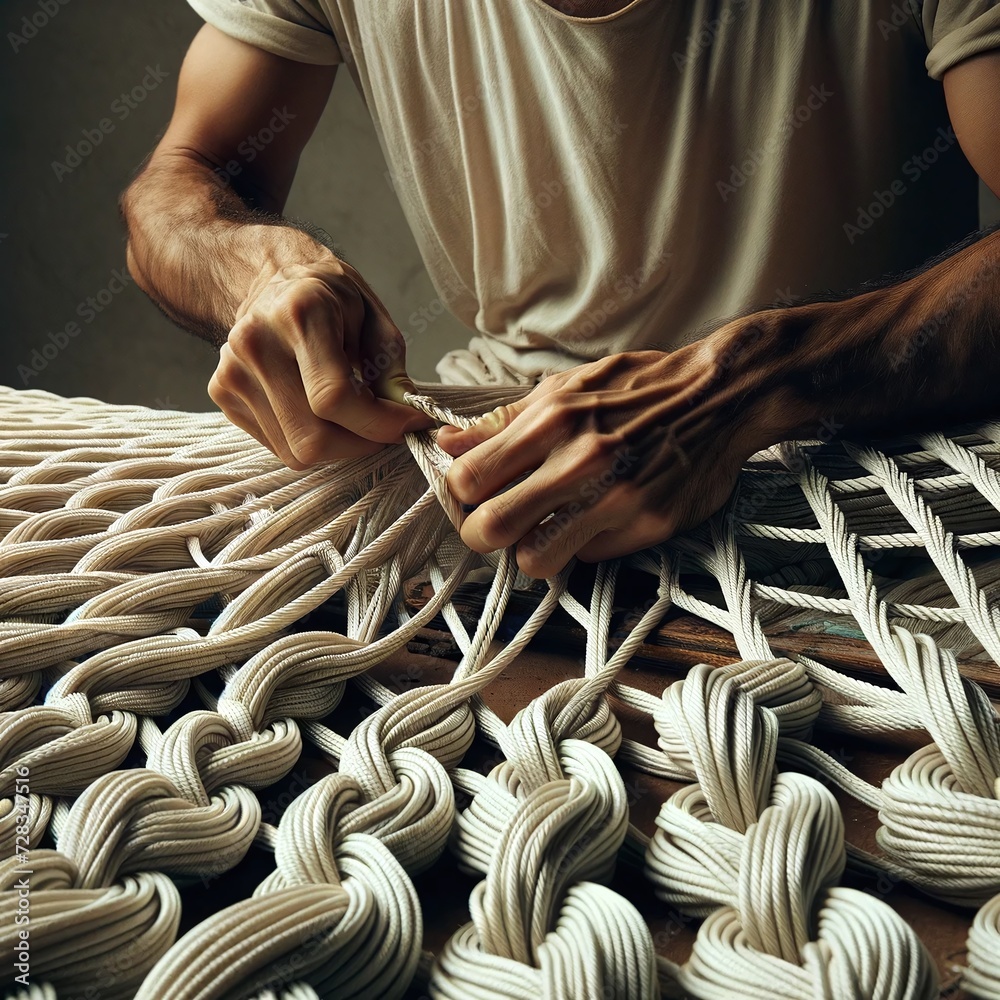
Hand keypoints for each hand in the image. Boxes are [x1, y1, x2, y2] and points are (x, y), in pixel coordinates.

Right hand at [208, 257, 431, 468]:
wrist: (271, 280)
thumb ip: (392, 371)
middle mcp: (256, 342)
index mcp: (299, 313)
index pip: (334, 397)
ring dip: (336, 445)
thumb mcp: (374, 317)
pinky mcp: (222, 393)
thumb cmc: (330, 298)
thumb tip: (406, 418)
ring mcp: (232, 371)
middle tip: (380, 428)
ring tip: (348, 414)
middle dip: (359, 443)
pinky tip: (315, 409)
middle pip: (313, 437)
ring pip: (296, 451)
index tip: (407, 424)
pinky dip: (308, 439)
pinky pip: (278, 446)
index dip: (378, 424)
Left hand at [436, 341, 779, 578]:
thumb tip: (446, 443)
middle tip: (495, 527)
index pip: (468, 480)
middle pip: (491, 529)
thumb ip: (503, 421)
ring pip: (536, 559)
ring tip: (545, 529)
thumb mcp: (565, 388)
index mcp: (552, 421)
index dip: (461, 494)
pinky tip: (599, 519)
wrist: (721, 394)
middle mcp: (581, 462)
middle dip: (481, 535)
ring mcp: (618, 499)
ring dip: (532, 550)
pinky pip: (591, 556)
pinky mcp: (650, 525)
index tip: (474, 494)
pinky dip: (585, 543)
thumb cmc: (636, 388)